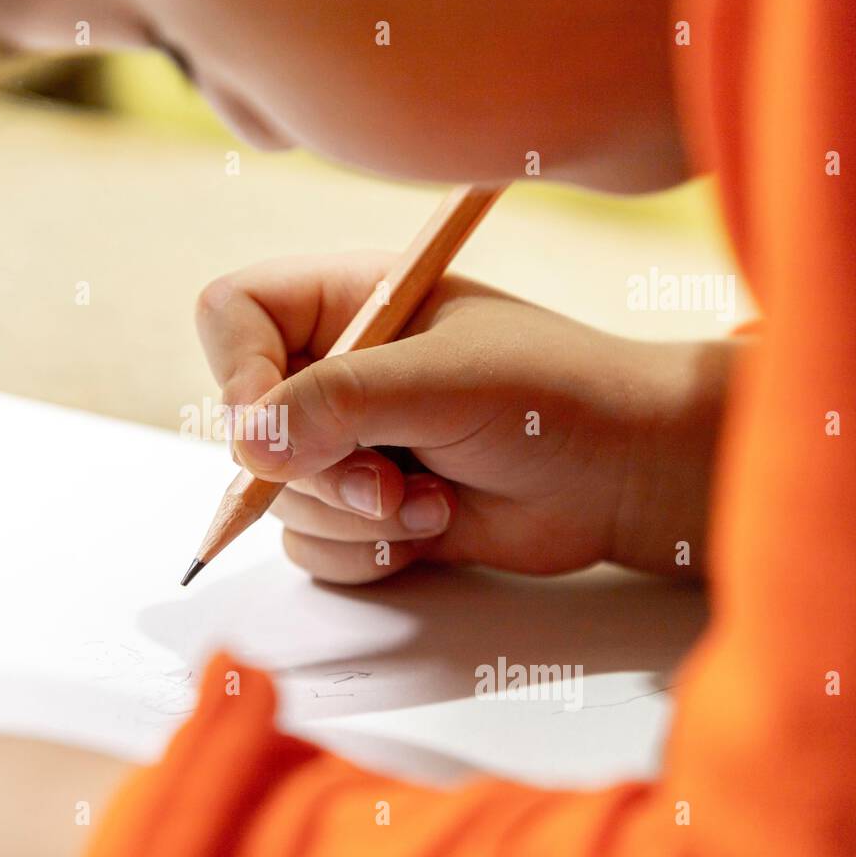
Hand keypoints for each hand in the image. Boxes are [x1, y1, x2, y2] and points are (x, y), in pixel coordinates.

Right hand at [196, 252, 731, 582]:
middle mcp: (333, 372)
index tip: (270, 425)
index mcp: (346, 304)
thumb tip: (248, 443)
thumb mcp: (443, 381)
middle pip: (246, 428)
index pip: (233, 316)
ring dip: (351, 517)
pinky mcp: (362, 507)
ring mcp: (345, 444)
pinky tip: (432, 525)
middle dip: (318, 471)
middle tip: (389, 478)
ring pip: (277, 498)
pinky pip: (310, 545)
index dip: (236, 372)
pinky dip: (364, 553)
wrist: (622, 474)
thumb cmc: (553, 397)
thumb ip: (340, 401)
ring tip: (432, 500)